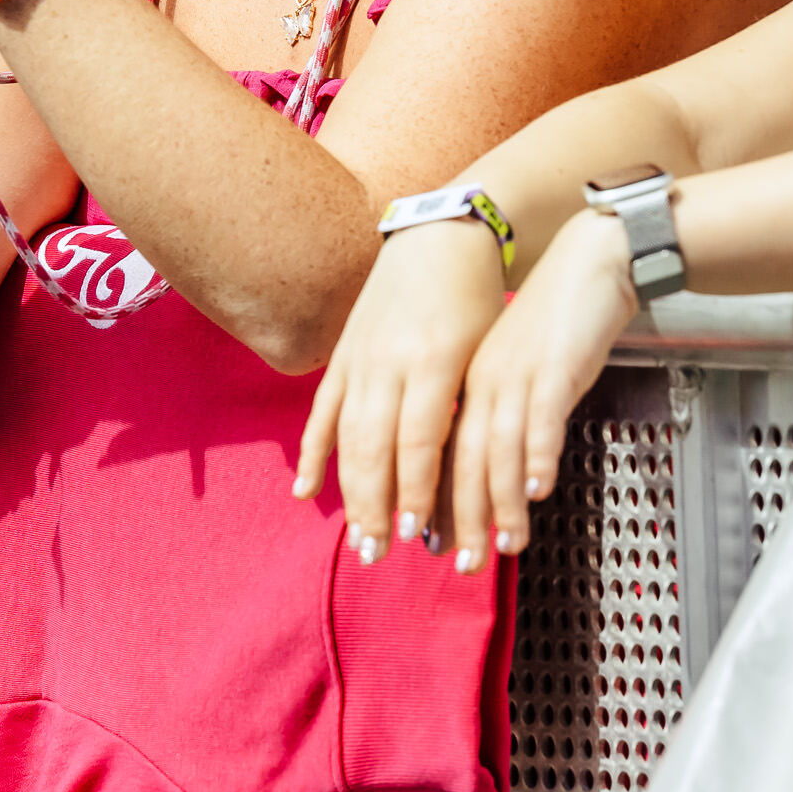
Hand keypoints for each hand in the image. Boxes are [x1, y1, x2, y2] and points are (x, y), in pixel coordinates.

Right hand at [294, 219, 506, 562]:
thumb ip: (470, 411)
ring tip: (356, 537)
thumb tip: (467, 484)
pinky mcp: (342, 356)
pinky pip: (322, 411)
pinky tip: (306, 491)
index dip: (413, 491)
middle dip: (376, 506)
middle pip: (375, 447)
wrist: (441, 237)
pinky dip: (313, 452)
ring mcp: (359, 358)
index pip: (418, 441)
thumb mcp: (486, 353)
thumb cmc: (477, 302)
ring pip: (346, 436)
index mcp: (435, 362)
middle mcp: (390, 362)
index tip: (414, 535)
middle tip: (378, 554)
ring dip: (348, 492)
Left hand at [447, 207, 639, 570]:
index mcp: (462, 382)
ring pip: (495, 447)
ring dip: (498, 504)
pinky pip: (540, 417)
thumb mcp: (514, 369)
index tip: (421, 542)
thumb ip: (497, 415)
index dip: (427, 499)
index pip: (433, 449)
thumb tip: (495, 476)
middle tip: (460, 564)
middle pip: (455, 458)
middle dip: (455, 517)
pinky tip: (537, 491)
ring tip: (504, 546)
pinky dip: (536, 456)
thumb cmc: (556, 321)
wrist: (591, 261)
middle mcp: (480, 381)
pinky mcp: (552, 366)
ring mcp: (514, 373)